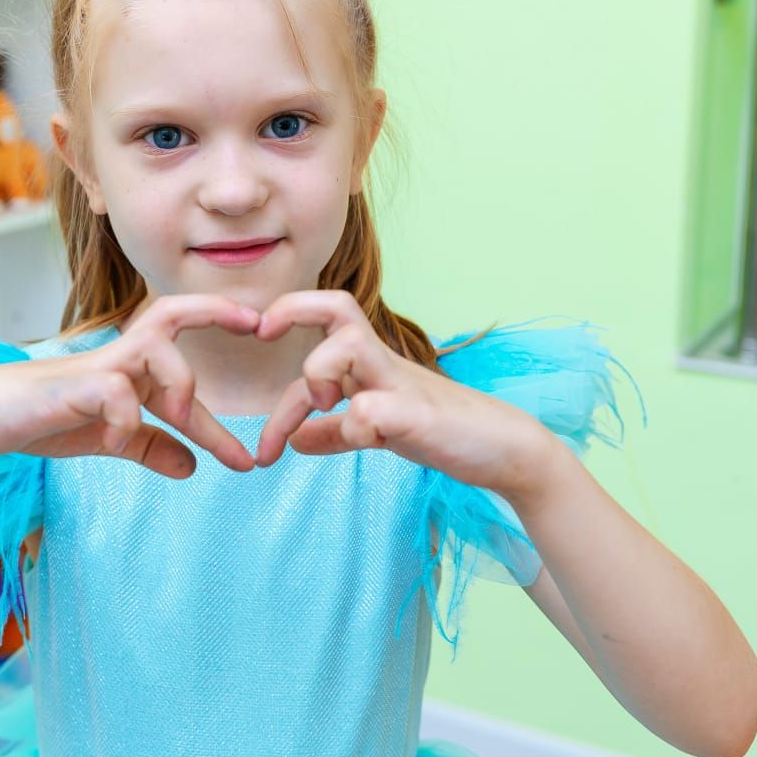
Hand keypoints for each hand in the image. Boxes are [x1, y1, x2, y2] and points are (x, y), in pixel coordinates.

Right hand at [0, 294, 261, 478]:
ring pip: (156, 350)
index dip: (227, 351)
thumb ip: (149, 446)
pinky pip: (115, 392)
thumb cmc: (42, 419)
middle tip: (260, 325)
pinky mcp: (71, 389)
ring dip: (181, 383)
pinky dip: (126, 418)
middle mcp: (120, 358)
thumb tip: (194, 467)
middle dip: (218, 312)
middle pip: (174, 313)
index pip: (188, 349)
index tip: (271, 353)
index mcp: (133, 368)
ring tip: (185, 420)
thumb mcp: (106, 438)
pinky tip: (119, 440)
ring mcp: (96, 370)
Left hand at [252, 290, 556, 501]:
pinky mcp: (421, 417)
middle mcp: (383, 364)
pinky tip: (362, 439)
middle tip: (261, 334)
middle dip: (291, 309)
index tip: (252, 334)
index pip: (318, 327)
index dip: (281, 323)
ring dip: (318, 370)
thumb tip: (296, 440)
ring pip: (349, 343)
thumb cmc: (442, 433)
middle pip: (336, 305)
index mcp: (370, 364)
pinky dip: (356, 425)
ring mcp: (402, 386)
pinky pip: (375, 409)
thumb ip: (336, 432)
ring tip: (323, 405)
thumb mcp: (378, 430)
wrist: (504, 450)